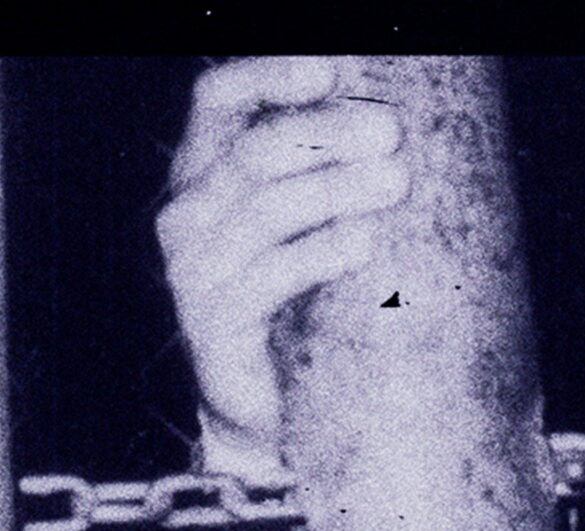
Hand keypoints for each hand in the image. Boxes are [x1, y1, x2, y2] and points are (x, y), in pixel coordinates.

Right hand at [157, 56, 410, 451]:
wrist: (271, 405)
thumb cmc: (302, 299)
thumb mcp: (310, 221)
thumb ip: (326, 169)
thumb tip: (391, 121)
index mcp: (204, 170)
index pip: (218, 99)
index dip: (268, 76)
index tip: (331, 69)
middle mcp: (188, 211)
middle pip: (254, 150)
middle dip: (326, 135)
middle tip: (391, 133)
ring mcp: (194, 267)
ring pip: (266, 207)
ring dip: (335, 188)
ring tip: (396, 181)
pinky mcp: (214, 321)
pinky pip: (270, 275)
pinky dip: (321, 252)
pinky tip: (365, 241)